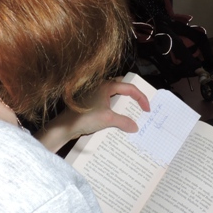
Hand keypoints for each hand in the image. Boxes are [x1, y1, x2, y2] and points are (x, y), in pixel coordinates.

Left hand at [34, 78, 149, 152]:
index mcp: (106, 85)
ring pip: (114, 94)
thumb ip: (124, 122)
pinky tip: (117, 117)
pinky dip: (115, 107)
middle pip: (122, 86)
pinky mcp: (90, 102)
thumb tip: (135, 127)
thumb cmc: (85, 118)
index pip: (129, 87)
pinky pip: (107, 101)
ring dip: (123, 101)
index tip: (147, 109)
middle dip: (132, 94)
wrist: (65, 126)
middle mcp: (101, 86)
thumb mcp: (108, 119)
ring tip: (130, 112)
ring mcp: (94, 94)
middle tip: (140, 105)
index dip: (141, 97)